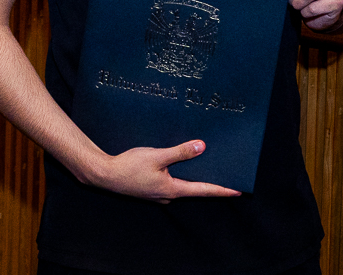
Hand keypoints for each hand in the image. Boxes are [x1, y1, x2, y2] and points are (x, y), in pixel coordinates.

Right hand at [93, 140, 241, 202]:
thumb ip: (180, 152)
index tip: (238, 190)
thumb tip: (201, 147)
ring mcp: (158, 193)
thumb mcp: (157, 156)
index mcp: (172, 189)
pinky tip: (181, 166)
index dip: (221, 189)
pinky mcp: (150, 189)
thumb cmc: (129, 166)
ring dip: (194, 178)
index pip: (203, 190)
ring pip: (182, 186)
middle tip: (226, 175)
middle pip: (195, 189)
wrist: (104, 174)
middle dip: (210, 182)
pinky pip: (171, 183)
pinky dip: (180, 175)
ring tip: (207, 167)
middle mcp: (167, 195)